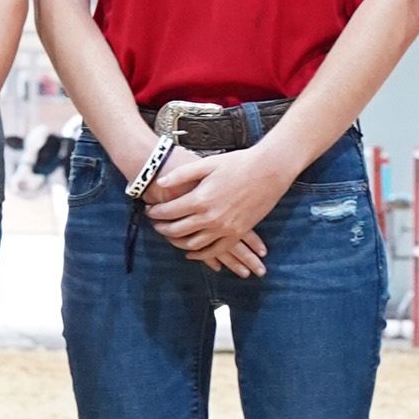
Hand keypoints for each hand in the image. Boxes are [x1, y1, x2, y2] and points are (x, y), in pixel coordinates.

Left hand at [143, 145, 273, 277]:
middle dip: (162, 228)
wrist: (269, 170)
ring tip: (169, 236)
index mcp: (201, 199)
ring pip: (193, 245)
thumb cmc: (238, 163)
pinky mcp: (237, 233)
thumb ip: (181, 175)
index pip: (169, 212)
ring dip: (177, 243)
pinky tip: (191, 253)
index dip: (155, 212)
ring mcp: (225, 228)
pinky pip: (215, 251)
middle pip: (177, 230)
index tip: (149, 209)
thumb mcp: (206, 164)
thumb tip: (160, 183)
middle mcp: (211, 218)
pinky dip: (201, 255)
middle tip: (155, 224)